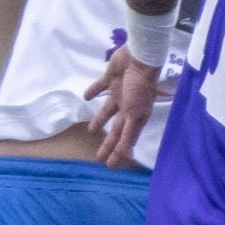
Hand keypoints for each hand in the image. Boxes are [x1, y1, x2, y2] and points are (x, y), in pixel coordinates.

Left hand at [85, 51, 159, 167]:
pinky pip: (99, 88)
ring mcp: (119, 93)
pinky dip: (93, 92)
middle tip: (98, 157)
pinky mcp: (110, 79)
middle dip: (108, 143)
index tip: (110, 165)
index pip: (125, 139)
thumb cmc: (139, 88)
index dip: (118, 153)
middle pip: (115, 129)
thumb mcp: (135, 115)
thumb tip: (123, 154)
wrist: (139, 59)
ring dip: (100, 121)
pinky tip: (86, 96)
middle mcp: (127, 107)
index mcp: (135, 117)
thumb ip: (128, 134)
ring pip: (107, 111)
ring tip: (91, 131)